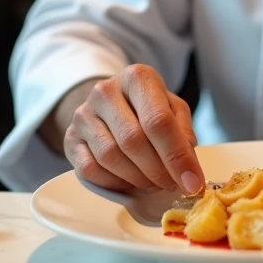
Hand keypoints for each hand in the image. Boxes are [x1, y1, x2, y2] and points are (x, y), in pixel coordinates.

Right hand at [62, 65, 203, 194]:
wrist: (109, 103)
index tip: (192, 182)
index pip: (158, 121)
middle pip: (133, 140)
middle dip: (158, 170)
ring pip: (111, 157)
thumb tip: (187, 168)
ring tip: (154, 183)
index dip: (176, 156)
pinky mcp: (70, 138)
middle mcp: (105, 91)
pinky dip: (114, 182)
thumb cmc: (147, 107)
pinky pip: (90, 169)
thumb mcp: (173, 109)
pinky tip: (130, 182)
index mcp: (137, 77)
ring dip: (137, 179)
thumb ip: (183, 134)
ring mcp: (83, 114)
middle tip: (173, 185)